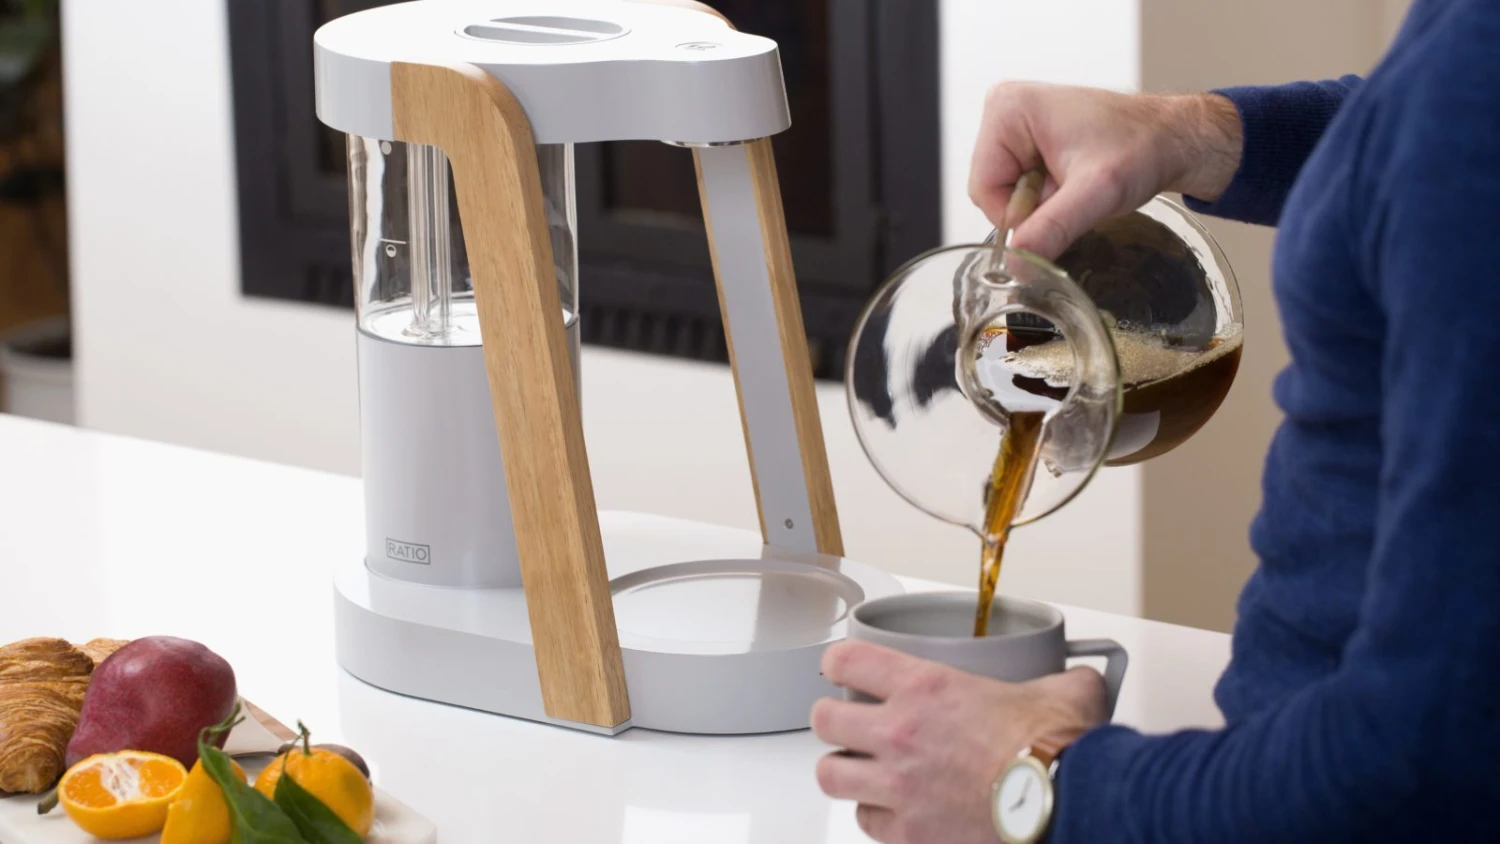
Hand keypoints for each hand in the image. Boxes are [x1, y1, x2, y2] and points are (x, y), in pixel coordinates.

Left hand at [811, 641, 1106, 843]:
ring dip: (844, 769)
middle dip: (834, 720)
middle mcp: (900, 733)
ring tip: (860, 768)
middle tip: (850, 723)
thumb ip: (1060, 679)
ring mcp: (898, 786)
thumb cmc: (1057, 754)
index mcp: (927, 688)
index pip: (847, 660)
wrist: (1065, 806)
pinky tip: (893, 809)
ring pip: (830, 774)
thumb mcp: (1061, 694)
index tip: (843, 669)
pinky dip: (875, 815)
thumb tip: (1081, 677)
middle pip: (824, 719)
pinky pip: (865, 821)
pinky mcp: (908, 832)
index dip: (838, 662)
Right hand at [969, 82, 1241, 258]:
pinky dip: (1048, 199)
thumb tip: (1016, 265)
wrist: (1174, 139)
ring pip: (1007, 195)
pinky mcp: (1028, 141)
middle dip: (1032, 208)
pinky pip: (1021, 189)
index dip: (1019, 214)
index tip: (1061, 207)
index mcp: (1007, 109)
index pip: (984, 189)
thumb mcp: (1096, 192)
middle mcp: (1004, 111)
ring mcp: (1016, 126)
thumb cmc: (1143, 146)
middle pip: (992, 191)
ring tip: (1078, 186)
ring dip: (1043, 205)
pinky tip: (1075, 184)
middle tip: (1074, 193)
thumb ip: (1052, 228)